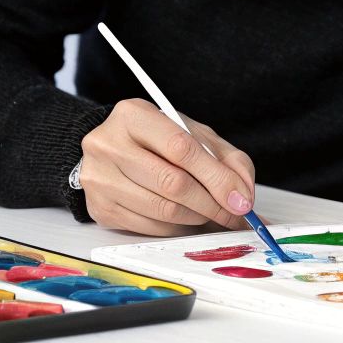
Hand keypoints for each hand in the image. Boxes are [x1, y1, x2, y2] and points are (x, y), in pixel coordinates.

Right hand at [78, 99, 256, 235]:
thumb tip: (243, 197)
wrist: (110, 149)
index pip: (181, 148)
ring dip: (196, 217)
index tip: (240, 200)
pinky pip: (149, 227)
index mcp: (133, 115)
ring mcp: (99, 178)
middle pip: (172, 183)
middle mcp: (108, 144)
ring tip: (209, 213)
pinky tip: (183, 217)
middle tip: (232, 214)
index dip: (216, 177)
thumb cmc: (155, 140)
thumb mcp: (194, 134)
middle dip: (211, 204)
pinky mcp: (99, 208)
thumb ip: (226, 159)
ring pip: (162, 210)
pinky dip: (175, 227)